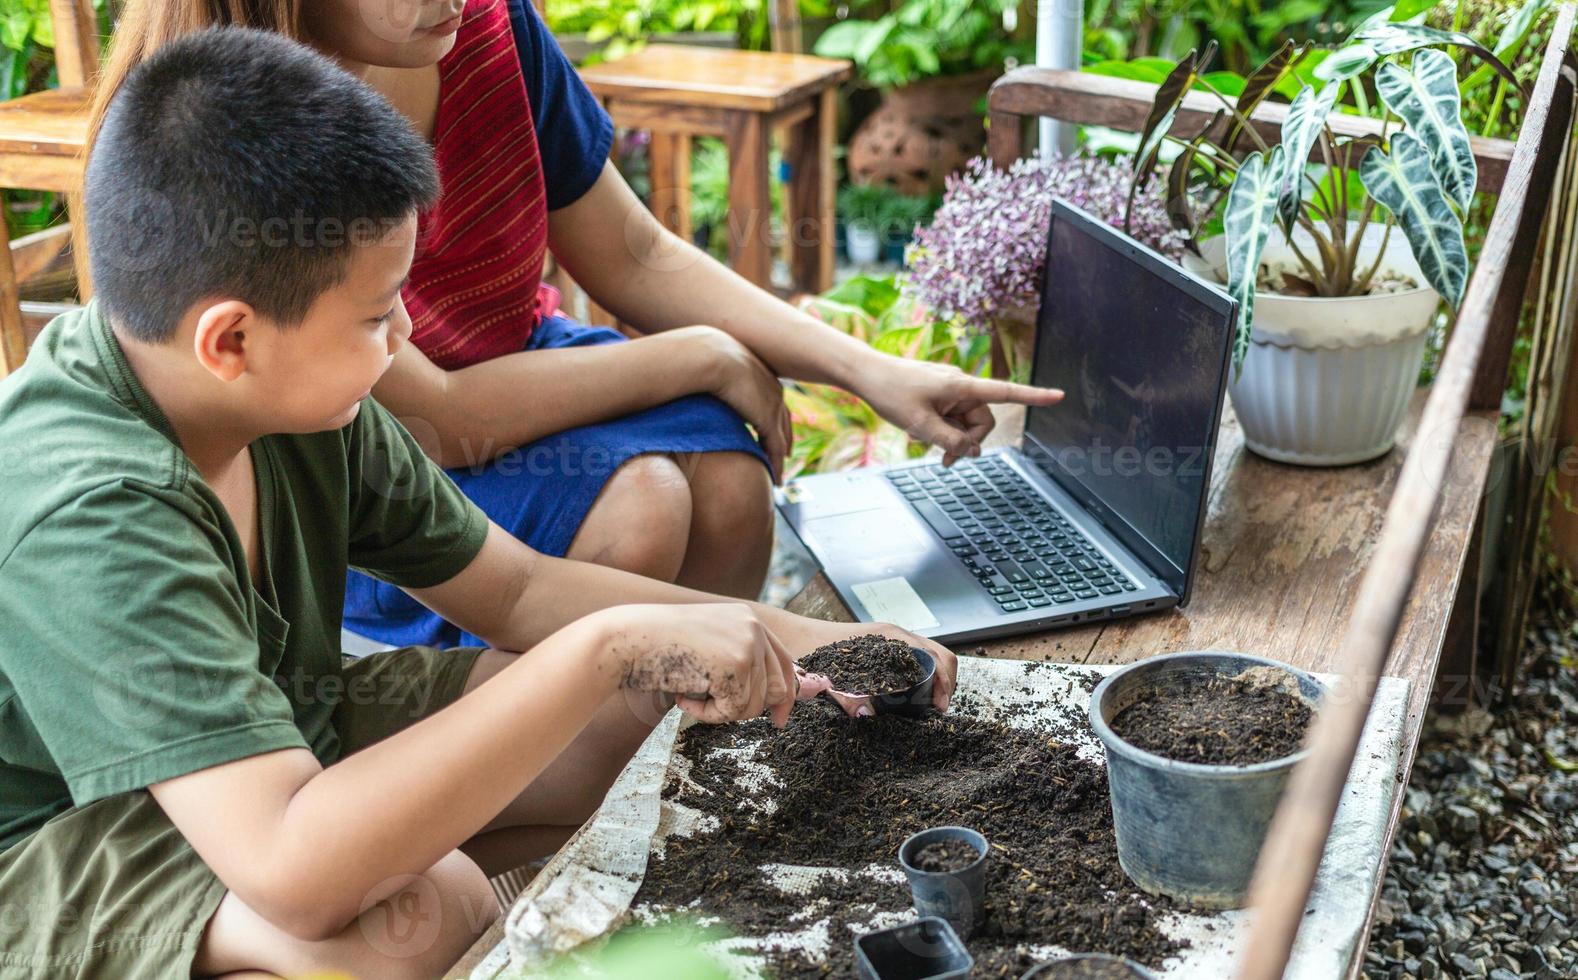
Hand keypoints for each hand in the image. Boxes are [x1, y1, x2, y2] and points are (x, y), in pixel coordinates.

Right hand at [599, 603, 798, 725]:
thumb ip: (738, 662)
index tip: (780, 718)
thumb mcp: (706, 646)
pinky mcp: (736, 666)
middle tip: (718, 712)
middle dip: (751, 709)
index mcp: (748, 618)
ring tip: (689, 694)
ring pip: (754, 705)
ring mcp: (747, 645)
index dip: (786, 694)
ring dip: (721, 711)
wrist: (626, 639)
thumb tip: (775, 699)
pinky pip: (733, 711)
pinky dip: (707, 714)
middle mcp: (753, 627)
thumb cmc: (656, 648)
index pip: (784, 662)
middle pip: (778, 688)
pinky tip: (683, 697)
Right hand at [681, 326, 791, 482]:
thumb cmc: (695, 359)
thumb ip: (706, 380)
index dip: (773, 417)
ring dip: (779, 456)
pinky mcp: (768, 418)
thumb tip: (691, 386)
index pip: (772, 399)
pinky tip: (775, 478)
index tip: (772, 431)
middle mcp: (772, 387)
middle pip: (783, 418)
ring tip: (778, 473)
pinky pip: (775, 447)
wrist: (705, 356)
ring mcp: (772, 403)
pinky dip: (776, 464)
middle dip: (784, 436)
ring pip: (782, 436)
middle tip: (784, 455)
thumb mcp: (705, 369)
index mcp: (760, 372)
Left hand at [767, 615, 958, 714]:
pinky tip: (909, 697)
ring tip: (926, 707)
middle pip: (939, 655)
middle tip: (936, 711)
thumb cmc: (808, 650)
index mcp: (890, 636)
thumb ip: (846, 696)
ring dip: (934, 680)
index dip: (945, 682)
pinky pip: (913, 660)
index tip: (939, 708)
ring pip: (928, 657)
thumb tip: (868, 715)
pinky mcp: (882, 648)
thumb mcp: (829, 677)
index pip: (936, 655)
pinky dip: (921, 677)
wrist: (790, 635)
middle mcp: (895, 635)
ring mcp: (890, 640)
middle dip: (945, 683)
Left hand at [855, 356, 1063, 465]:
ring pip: (964, 423)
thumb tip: (973, 453)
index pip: (1006, 392)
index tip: (1059, 396)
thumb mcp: (921, 425)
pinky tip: (917, 434)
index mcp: (962, 386)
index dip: (1034, 396)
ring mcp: (950, 391)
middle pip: (982, 422)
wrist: (865, 375)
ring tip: (922, 443)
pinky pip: (950, 418)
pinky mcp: (939, 395)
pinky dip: (939, 430)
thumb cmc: (891, 393)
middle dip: (967, 442)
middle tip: (945, 461)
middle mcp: (961, 386)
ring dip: (950, 439)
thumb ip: (952, 441)